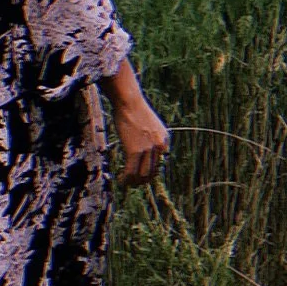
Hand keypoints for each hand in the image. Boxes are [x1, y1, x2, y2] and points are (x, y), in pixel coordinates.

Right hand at [103, 61, 171, 185]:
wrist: (129, 102)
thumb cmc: (135, 111)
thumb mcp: (151, 125)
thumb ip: (152, 139)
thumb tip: (146, 153)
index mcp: (165, 140)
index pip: (159, 164)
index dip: (149, 173)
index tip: (141, 176)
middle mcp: (159, 146)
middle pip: (152, 172)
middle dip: (142, 180)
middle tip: (133, 183)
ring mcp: (148, 149)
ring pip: (142, 175)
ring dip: (134, 182)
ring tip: (126, 183)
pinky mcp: (135, 150)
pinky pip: (131, 171)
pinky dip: (126, 179)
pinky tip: (121, 181)